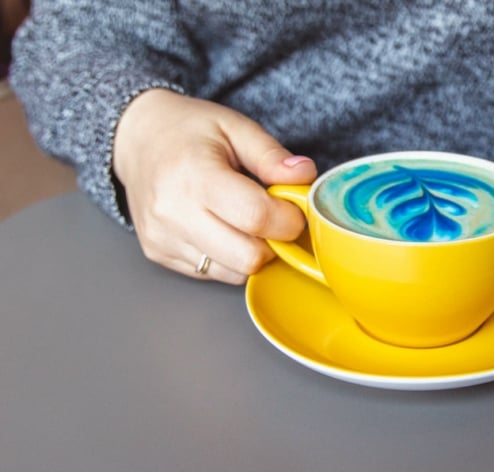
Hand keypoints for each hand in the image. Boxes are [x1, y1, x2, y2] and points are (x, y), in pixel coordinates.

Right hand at [113, 89, 316, 283]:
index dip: (288, 220)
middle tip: (275, 220)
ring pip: (232, 272)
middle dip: (275, 243)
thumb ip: (271, 155)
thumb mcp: (234, 127)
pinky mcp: (158, 254)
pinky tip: (224, 229)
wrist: (136, 138)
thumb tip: (306, 176)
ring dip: (253, 254)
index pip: (256, 218)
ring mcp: (163, 238)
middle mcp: (173, 213)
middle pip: (247, 257)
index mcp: (195, 176)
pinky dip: (229, 258)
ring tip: (247, 223)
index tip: (294, 209)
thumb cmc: (187, 130)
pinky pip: (212, 273)